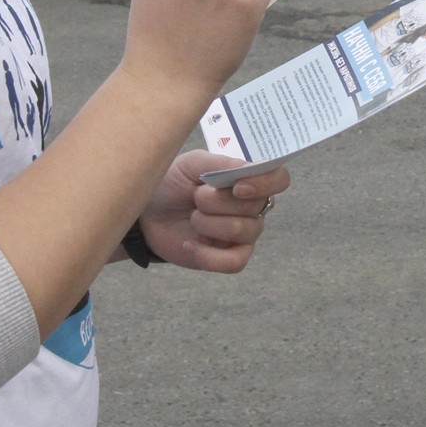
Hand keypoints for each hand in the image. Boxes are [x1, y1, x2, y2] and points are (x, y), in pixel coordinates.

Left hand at [137, 151, 292, 272]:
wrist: (146, 212)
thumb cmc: (172, 182)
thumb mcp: (192, 164)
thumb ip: (222, 164)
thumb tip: (251, 169)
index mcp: (248, 178)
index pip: (278, 178)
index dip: (265, 183)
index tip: (237, 187)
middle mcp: (252, 206)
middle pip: (255, 206)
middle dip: (218, 201)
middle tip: (196, 196)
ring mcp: (243, 233)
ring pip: (243, 231)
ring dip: (209, 223)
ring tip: (192, 218)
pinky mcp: (229, 257)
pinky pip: (235, 262)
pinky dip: (209, 256)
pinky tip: (190, 245)